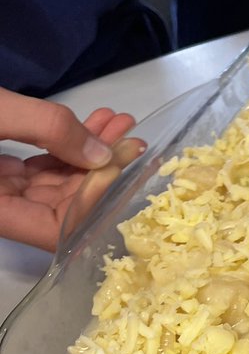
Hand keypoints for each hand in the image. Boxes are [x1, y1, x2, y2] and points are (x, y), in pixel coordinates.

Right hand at [0, 92, 137, 250]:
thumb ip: (48, 129)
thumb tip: (102, 153)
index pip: (57, 231)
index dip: (92, 204)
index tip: (117, 165)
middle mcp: (3, 208)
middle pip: (64, 206)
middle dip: (102, 171)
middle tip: (132, 139)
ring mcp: (2, 190)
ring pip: (59, 183)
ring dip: (92, 153)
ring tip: (120, 123)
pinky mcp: (2, 171)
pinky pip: (44, 167)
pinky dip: (70, 145)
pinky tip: (96, 122)